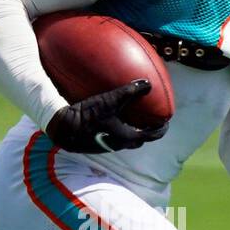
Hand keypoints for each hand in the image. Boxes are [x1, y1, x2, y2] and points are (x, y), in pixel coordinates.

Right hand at [46, 79, 167, 153]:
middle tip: (150, 120)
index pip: (151, 135)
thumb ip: (129, 91)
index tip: (165, 122)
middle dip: (147, 132)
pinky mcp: (96, 144)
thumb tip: (148, 83)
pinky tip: (110, 119)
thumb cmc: (88, 115)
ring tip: (132, 119)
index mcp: (126, 137)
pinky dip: (118, 130)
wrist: (63, 129)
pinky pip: (113, 138)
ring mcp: (107, 146)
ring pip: (125, 141)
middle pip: (139, 141)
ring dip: (131, 132)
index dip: (161, 129)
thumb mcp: (110, 100)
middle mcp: (118, 145)